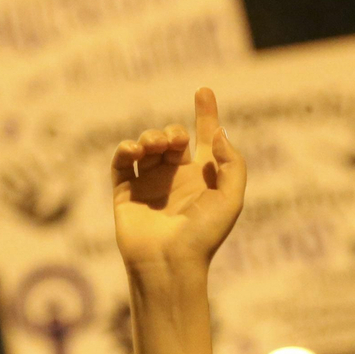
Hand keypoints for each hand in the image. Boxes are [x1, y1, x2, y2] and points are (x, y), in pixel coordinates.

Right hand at [113, 88, 245, 274]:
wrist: (169, 263)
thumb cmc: (204, 236)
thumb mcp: (231, 198)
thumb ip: (232, 163)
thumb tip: (217, 132)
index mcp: (204, 179)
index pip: (205, 139)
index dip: (205, 114)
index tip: (203, 90)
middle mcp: (176, 179)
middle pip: (172, 138)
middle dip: (171, 131)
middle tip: (173, 141)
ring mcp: (150, 185)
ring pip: (147, 146)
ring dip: (150, 137)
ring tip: (153, 146)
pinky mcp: (126, 193)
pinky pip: (122, 162)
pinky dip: (126, 150)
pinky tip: (135, 150)